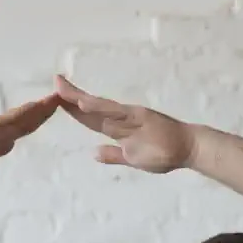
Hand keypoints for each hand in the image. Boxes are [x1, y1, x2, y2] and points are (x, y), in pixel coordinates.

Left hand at [54, 74, 195, 172]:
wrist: (187, 150)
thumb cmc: (164, 154)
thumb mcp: (132, 159)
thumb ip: (114, 155)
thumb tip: (94, 153)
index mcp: (119, 129)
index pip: (91, 119)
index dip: (74, 111)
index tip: (57, 102)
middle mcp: (121, 118)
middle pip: (91, 108)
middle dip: (71, 98)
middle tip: (54, 83)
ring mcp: (129, 116)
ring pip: (99, 106)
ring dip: (79, 98)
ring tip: (61, 88)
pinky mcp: (138, 116)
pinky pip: (114, 111)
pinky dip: (98, 106)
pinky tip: (83, 101)